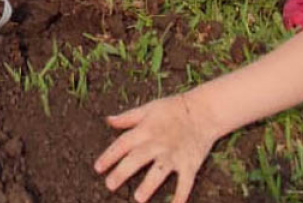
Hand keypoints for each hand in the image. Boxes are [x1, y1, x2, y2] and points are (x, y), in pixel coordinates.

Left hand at [94, 92, 219, 202]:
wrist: (205, 110)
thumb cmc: (174, 108)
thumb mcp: (148, 108)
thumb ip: (128, 117)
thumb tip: (108, 120)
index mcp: (146, 129)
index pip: (123, 143)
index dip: (109, 156)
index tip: (97, 168)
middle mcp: (159, 143)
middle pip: (138, 158)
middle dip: (123, 171)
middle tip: (110, 185)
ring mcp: (175, 154)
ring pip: (160, 171)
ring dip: (149, 184)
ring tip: (138, 198)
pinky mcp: (190, 163)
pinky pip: (185, 182)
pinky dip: (181, 195)